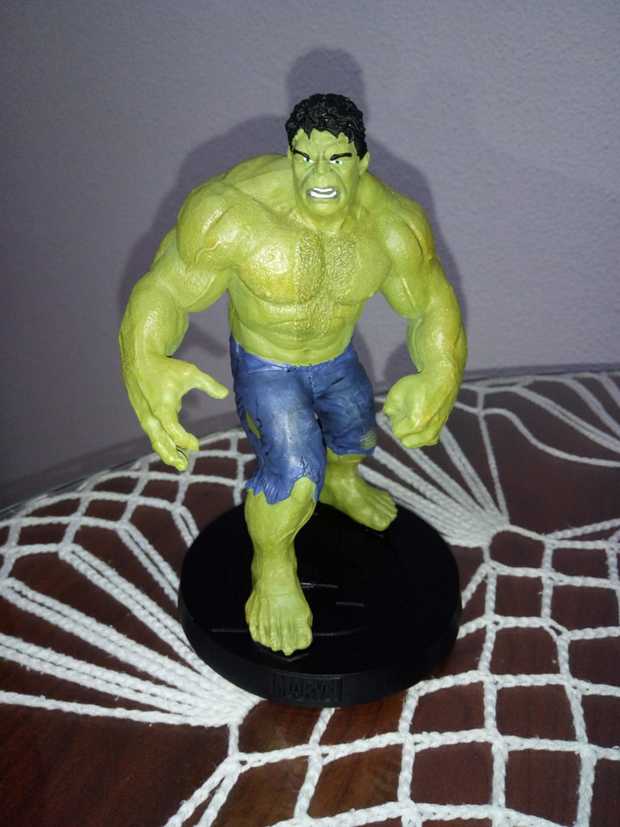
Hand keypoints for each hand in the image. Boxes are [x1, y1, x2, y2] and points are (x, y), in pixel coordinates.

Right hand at [123, 354, 228, 470]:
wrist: (140, 359)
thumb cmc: (167, 367)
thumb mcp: (191, 374)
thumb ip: (209, 385)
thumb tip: (225, 394)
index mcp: (162, 408)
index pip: (174, 432)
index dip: (185, 441)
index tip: (196, 445)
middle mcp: (150, 415)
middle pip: (160, 442)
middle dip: (171, 455)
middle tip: (183, 465)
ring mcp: (143, 415)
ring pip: (154, 439)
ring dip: (166, 451)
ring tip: (178, 462)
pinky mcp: (140, 413)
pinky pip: (151, 432)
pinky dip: (160, 441)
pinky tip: (170, 447)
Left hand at [383, 371, 456, 448]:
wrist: (441, 380)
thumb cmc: (418, 385)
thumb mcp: (396, 394)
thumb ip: (388, 409)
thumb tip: (389, 417)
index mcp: (416, 424)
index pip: (397, 431)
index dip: (396, 418)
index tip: (402, 408)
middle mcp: (428, 433)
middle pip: (405, 440)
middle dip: (403, 428)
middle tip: (407, 413)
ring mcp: (435, 434)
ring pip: (414, 442)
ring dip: (410, 432)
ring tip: (414, 415)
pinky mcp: (439, 432)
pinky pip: (424, 440)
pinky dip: (419, 433)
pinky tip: (420, 420)